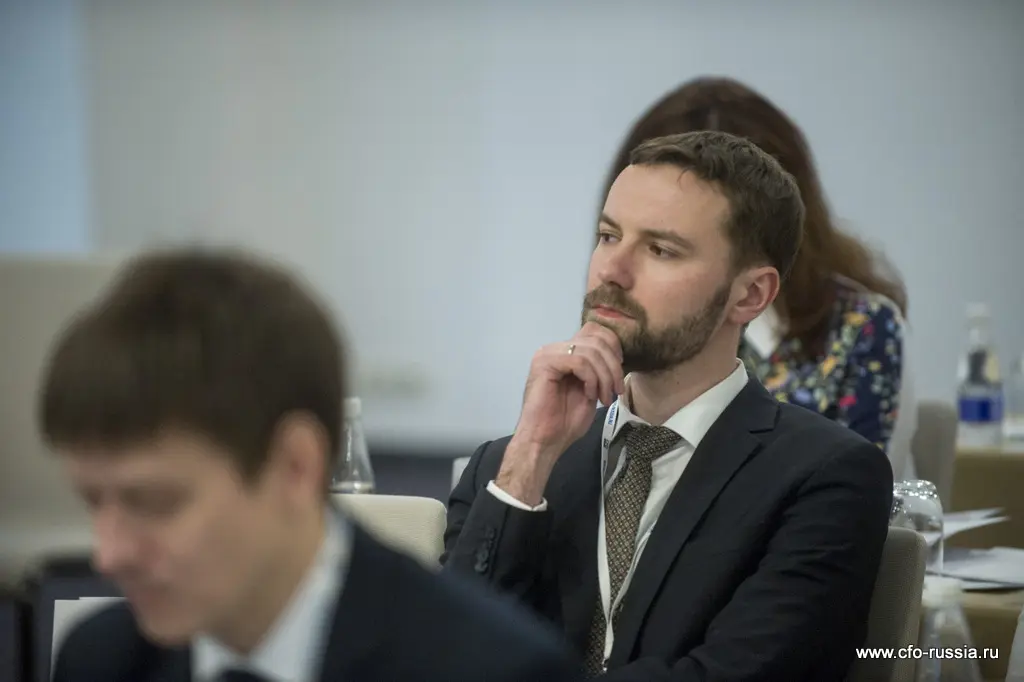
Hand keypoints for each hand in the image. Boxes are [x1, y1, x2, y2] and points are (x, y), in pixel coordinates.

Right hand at [514, 322, 625, 454]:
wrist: (544, 441)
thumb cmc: (565, 421)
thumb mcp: (591, 389)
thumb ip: (598, 369)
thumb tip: (616, 356)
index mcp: (565, 352)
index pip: (595, 331)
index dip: (613, 348)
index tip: (619, 374)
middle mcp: (555, 348)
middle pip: (596, 340)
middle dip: (613, 366)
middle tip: (617, 391)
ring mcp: (548, 354)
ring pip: (591, 351)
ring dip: (605, 376)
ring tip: (604, 398)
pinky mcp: (545, 363)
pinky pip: (579, 361)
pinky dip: (592, 379)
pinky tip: (590, 395)